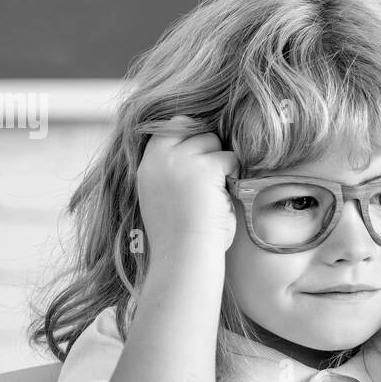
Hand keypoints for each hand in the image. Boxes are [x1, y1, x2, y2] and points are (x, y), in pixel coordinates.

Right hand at [136, 115, 239, 253]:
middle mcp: (161, 158)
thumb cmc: (179, 235)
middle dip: (208, 150)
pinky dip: (233, 174)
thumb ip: (171, 168)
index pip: (169, 126)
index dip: (189, 134)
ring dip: (221, 163)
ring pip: (213, 141)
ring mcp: (181, 160)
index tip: (200, 157)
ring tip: (215, 192)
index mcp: (148, 165)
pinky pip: (229, 158)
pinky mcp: (204, 168)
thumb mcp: (163, 194)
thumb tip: (196, 145)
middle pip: (194, 130)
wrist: (183, 255)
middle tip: (210, 180)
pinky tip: (224, 194)